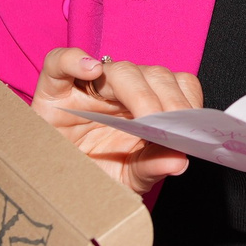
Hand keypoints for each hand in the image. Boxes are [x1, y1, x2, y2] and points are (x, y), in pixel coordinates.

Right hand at [32, 48, 203, 200]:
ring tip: (146, 117)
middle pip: (155, 76)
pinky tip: (91, 71)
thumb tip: (180, 161)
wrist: (52, 185)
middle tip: (171, 128)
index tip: (194, 124)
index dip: (188, 99)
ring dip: (138, 90)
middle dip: (168, 101)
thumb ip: (151, 168)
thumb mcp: (126, 179)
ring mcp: (90, 86)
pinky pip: (62, 60)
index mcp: (148, 107)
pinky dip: (76, 60)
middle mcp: (124, 90)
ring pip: (121, 69)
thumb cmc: (93, 174)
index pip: (178, 86)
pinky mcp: (54, 86)